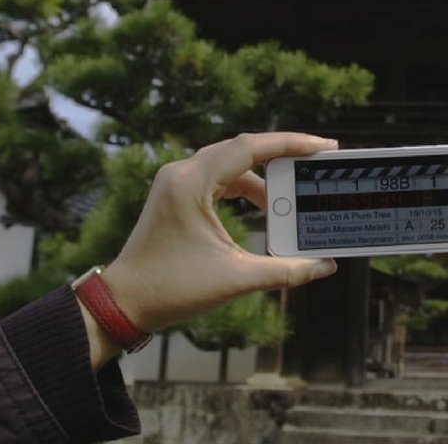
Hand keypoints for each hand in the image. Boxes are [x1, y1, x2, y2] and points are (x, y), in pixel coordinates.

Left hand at [83, 132, 338, 365]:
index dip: (291, 143)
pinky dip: (243, 190)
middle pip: (242, 149)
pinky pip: (218, 180)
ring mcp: (176, 183)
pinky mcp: (175, 197)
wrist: (123, 304)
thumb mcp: (235, 278)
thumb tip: (325, 266)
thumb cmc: (171, 289)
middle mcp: (182, 173)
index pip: (250, 147)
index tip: (323, 146)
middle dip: (282, 156)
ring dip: (262, 179)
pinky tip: (264, 208)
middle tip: (317, 161)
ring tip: (293, 195)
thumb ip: (285, 270)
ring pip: (230, 165)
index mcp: (191, 183)